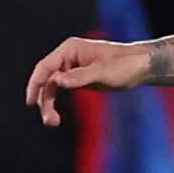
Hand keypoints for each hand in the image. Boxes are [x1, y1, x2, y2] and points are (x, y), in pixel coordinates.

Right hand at [25, 37, 152, 127]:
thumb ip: (80, 77)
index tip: (31, 102)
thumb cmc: (125, 65)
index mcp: (70, 49)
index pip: (45, 67)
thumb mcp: (104, 73)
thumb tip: (57, 82)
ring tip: (52, 122)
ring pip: (52, 87)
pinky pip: (61, 90)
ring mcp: (72, 67)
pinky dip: (58, 102)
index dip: (35, 84)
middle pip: (47, 79)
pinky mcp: (79, 78)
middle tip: (48, 121)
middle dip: (44, 100)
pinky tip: (57, 117)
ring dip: (49, 104)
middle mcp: (68, 57)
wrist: (143, 67)